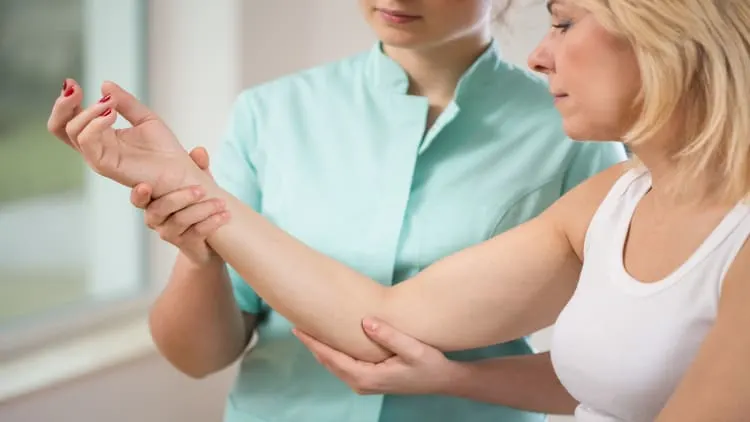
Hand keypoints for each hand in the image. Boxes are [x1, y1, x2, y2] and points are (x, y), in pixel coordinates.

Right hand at [47, 79, 205, 195]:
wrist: (181, 172)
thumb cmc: (166, 150)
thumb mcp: (145, 118)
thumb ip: (125, 102)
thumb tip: (105, 84)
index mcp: (101, 136)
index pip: (70, 119)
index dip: (66, 101)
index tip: (72, 82)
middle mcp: (95, 148)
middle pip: (60, 127)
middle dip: (62, 105)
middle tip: (74, 87)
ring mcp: (99, 157)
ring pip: (72, 131)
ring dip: (88, 111)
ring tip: (109, 104)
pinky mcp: (106, 166)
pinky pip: (88, 142)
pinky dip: (94, 123)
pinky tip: (111, 113)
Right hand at [130, 147, 229, 265]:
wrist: (208, 240)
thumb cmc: (196, 206)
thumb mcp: (197, 183)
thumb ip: (197, 167)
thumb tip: (199, 151)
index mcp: (153, 201)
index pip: (139, 198)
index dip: (139, 194)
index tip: (144, 186)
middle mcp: (156, 218)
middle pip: (160, 208)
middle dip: (181, 197)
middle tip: (201, 190)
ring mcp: (169, 233)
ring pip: (180, 220)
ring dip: (203, 209)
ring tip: (221, 203)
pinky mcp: (185, 244)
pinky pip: (196, 233)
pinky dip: (212, 222)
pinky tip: (225, 215)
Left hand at [293, 318, 459, 395]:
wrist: (444, 380)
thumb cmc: (430, 364)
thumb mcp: (413, 349)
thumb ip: (389, 335)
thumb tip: (366, 321)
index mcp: (367, 377)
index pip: (332, 358)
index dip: (313, 343)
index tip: (298, 328)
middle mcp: (362, 383)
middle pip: (328, 362)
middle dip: (312, 344)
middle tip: (296, 323)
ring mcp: (365, 384)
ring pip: (335, 365)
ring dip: (321, 348)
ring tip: (308, 329)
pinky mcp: (369, 380)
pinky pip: (343, 365)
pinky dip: (333, 353)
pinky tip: (330, 339)